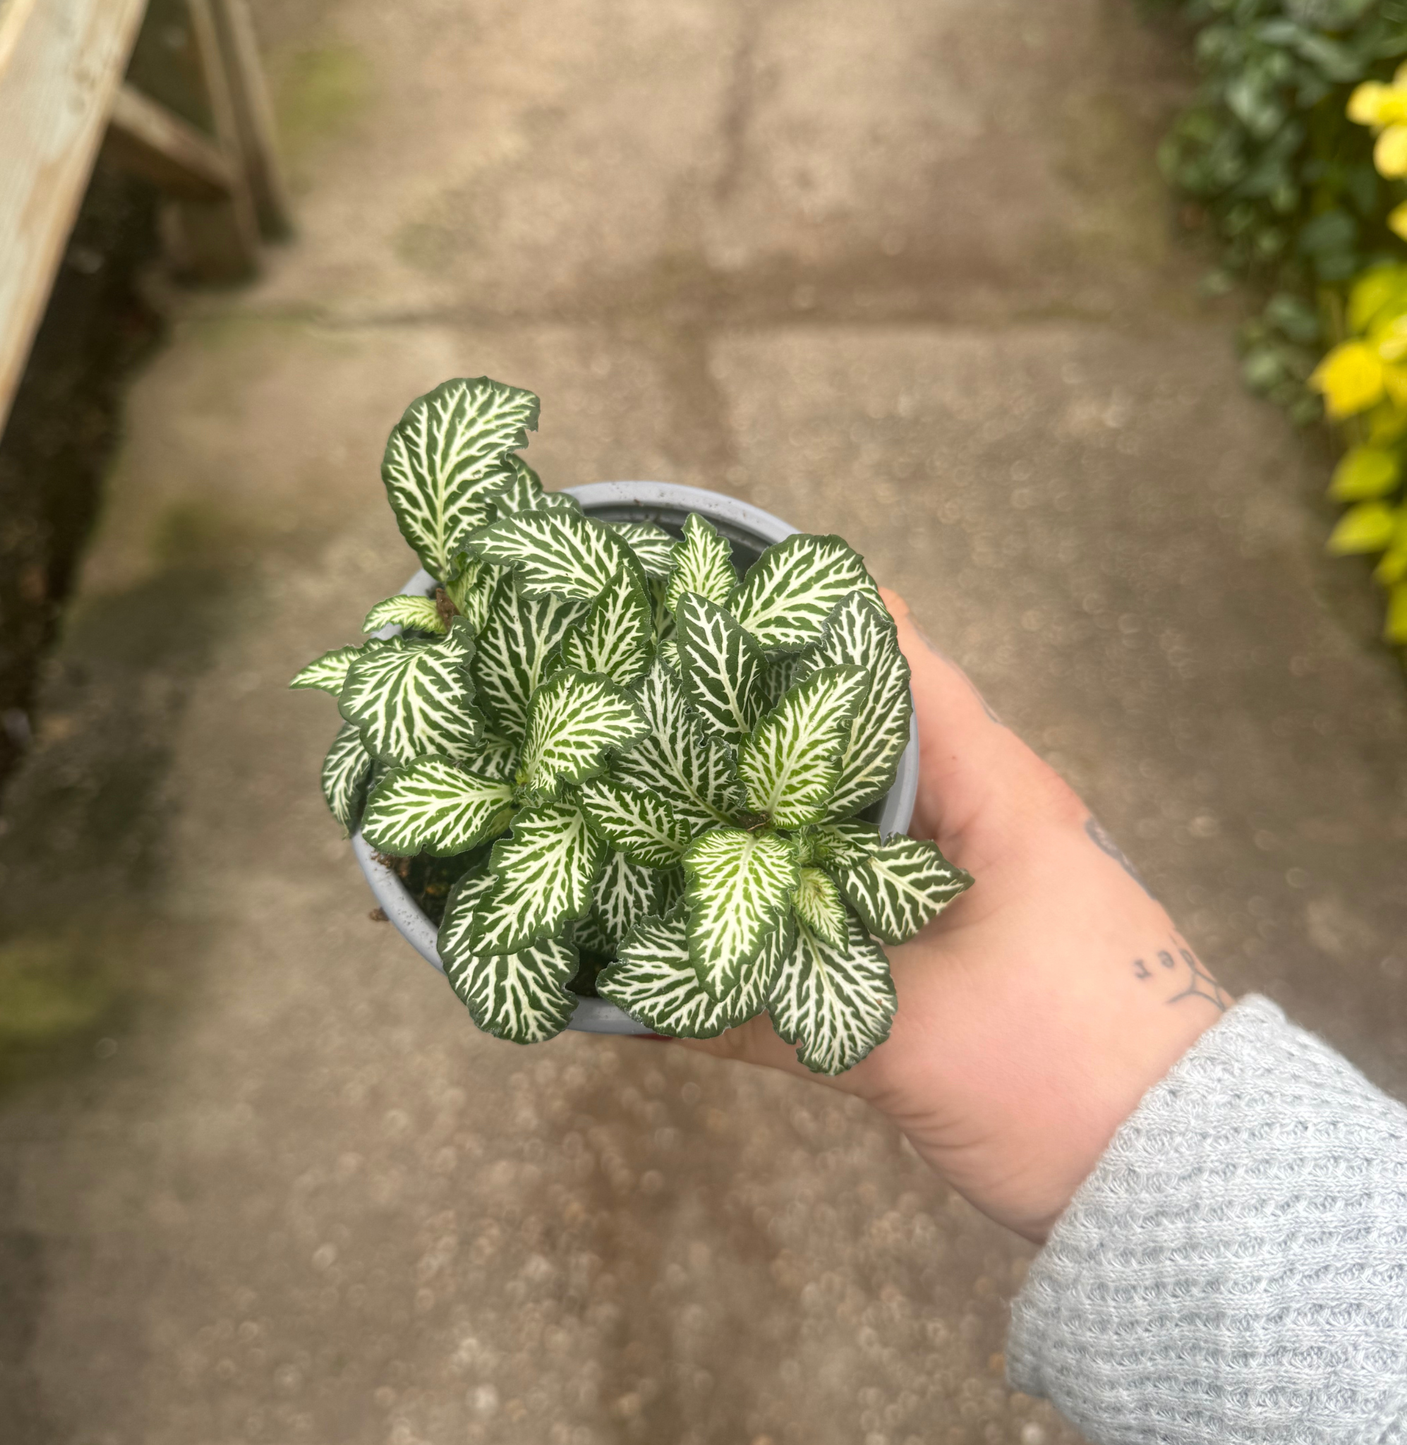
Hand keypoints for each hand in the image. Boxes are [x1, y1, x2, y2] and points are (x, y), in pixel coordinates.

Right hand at [673, 588, 1232, 1244]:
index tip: (711, 613)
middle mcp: (981, 810)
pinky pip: (868, 873)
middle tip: (658, 710)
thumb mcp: (907, 1040)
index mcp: (992, 792)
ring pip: (860, 807)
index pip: (899, 664)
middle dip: (767, 723)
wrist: (1171, 1175)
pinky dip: (808, 872)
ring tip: (669, 787)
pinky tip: (733, 883)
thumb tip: (636, 1001)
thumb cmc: (1063, 1074)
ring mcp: (971, 868)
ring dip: (782, 805)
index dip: (809, 630)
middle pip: (862, 733)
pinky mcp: (960, 925)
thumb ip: (768, 1015)